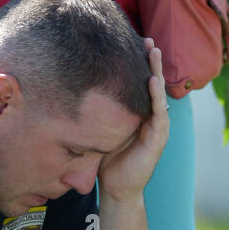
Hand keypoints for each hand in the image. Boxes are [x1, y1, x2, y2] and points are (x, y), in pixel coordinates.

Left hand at [97, 41, 169, 202]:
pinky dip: (155, 96)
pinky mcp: (158, 138)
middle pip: (151, 83)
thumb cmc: (107, 161)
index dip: (137, 64)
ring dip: (157, 72)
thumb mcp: (100, 130)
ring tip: (154, 52)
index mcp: (137, 114)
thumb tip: (69, 92)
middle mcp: (149, 117)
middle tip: (148, 39)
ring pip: (158, 93)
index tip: (131, 42)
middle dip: (150, 61)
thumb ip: (95, 114)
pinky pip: (158, 114)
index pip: (138, 84)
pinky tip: (152, 81)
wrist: (117, 190)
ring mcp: (156, 126)